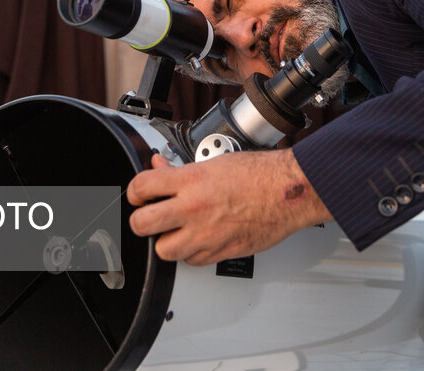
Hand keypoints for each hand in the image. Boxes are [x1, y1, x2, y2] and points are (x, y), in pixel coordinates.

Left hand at [127, 149, 330, 264]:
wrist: (289, 192)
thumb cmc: (259, 174)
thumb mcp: (214, 162)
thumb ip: (181, 169)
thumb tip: (159, 167)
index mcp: (191, 180)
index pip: (140, 187)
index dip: (134, 192)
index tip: (138, 194)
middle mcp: (194, 209)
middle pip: (142, 224)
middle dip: (141, 220)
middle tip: (148, 215)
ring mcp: (206, 234)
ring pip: (164, 251)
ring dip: (166, 240)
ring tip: (176, 229)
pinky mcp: (219, 253)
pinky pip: (191, 261)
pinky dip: (191, 252)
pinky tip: (199, 237)